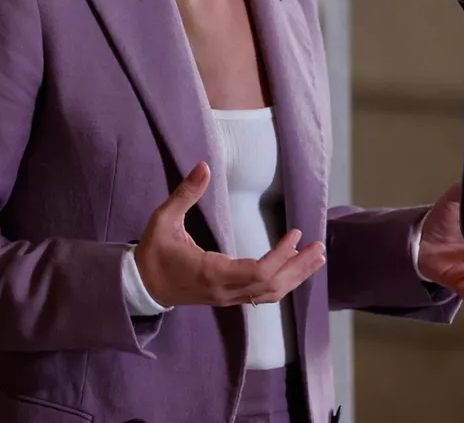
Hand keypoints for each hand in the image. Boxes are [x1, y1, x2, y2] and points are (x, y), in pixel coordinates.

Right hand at [134, 162, 326, 307]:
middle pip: (272, 286)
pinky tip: (294, 267)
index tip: (295, 234)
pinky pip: (262, 294)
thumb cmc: (153, 252)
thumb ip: (185, 193)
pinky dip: (283, 281)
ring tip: (316, 257)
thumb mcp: (164, 219)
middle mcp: (225, 290)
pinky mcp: (229, 297)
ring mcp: (228, 297)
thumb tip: (203, 166)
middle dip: (299, 268)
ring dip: (296, 276)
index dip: (280, 256)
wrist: (143, 285)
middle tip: (320, 247)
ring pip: (270, 294)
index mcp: (212, 273)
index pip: (258, 272)